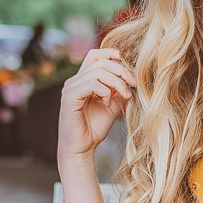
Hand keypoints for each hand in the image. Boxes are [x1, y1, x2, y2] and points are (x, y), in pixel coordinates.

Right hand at [58, 47, 135, 162]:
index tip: (128, 69)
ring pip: (98, 72)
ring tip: (123, 97)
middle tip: (132, 84)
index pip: (95, 55)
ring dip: (116, 83)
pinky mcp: (70, 97)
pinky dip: (104, 92)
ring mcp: (71, 88)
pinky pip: (91, 83)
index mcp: (83, 80)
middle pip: (100, 61)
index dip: (112, 54)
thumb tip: (133, 79)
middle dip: (121, 71)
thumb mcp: (112, 107)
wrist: (81, 148)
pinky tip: (106, 104)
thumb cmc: (94, 129)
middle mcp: (75, 81)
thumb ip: (119, 92)